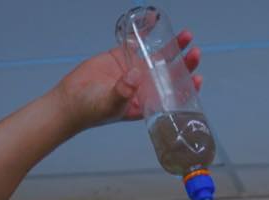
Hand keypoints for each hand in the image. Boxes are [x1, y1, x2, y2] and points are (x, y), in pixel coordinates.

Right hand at [55, 30, 201, 127]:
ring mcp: (136, 70)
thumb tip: (135, 76)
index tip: (197, 78)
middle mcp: (146, 87)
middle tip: (194, 52)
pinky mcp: (123, 57)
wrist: (70, 100)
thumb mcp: (110, 104)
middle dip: (185, 63)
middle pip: (171, 74)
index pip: (174, 96)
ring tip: (186, 36)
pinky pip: (139, 43)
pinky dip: (147, 32)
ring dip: (173, 47)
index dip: (187, 88)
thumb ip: (123, 92)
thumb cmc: (92, 110)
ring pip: (159, 57)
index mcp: (148, 103)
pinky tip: (155, 21)